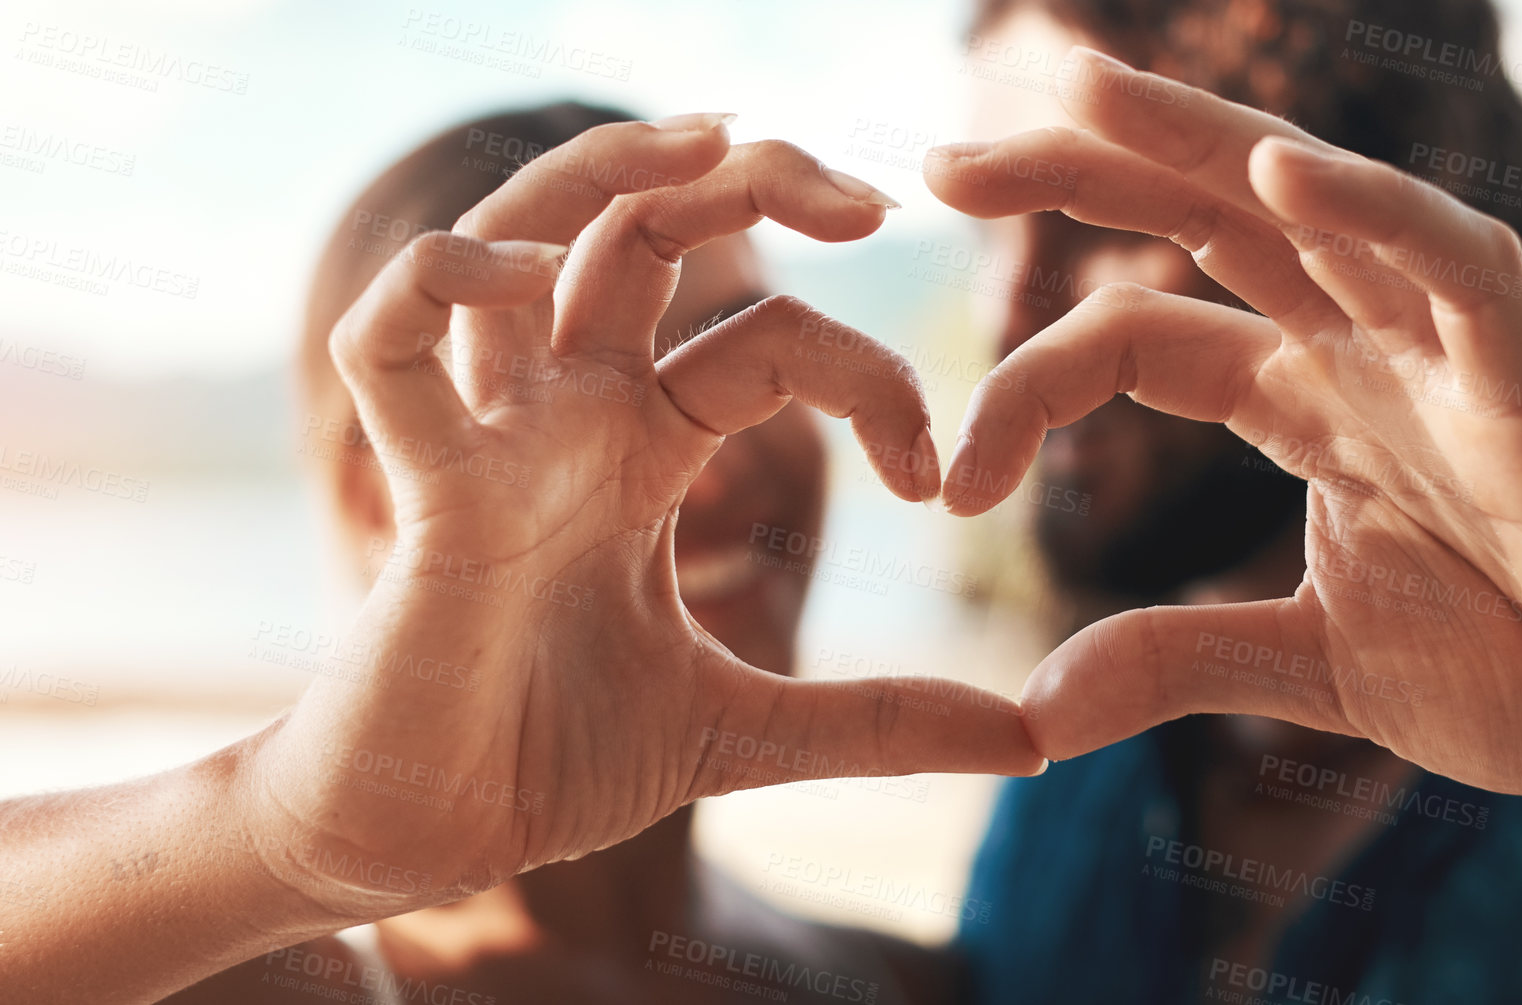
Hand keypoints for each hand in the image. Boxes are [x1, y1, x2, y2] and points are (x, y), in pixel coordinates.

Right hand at [245, 117, 1041, 920]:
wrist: (432, 841)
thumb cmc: (554, 760)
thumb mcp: (745, 733)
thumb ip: (878, 722)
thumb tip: (1030, 742)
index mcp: (648, 451)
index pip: (772, 339)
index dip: (873, 379)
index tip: (936, 484)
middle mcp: (573, 416)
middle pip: (647, 230)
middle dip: (757, 179)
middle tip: (871, 200)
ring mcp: (495, 439)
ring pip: (526, 232)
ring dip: (612, 168)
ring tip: (718, 139)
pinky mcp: (424, 493)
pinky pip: (390, 342)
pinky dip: (442, 280)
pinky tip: (526, 276)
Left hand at [926, 50, 1521, 799]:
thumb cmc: (1514, 671)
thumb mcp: (1308, 666)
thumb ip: (1175, 663)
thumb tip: (1030, 715)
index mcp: (1302, 399)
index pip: (1138, 339)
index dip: (1028, 384)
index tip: (950, 480)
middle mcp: (1359, 350)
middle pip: (1207, 223)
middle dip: (1082, 176)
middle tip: (942, 163)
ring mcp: (1443, 356)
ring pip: (1316, 205)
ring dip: (1203, 140)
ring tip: (1084, 88)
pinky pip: (1455, 269)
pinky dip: (1377, 213)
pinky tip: (1281, 170)